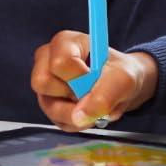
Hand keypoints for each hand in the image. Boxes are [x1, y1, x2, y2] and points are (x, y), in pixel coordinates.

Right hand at [31, 30, 157, 131]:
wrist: (122, 86)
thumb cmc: (120, 73)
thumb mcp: (124, 79)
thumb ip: (105, 94)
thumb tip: (80, 116)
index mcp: (64, 43)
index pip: (59, 62)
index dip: (79, 78)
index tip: (95, 79)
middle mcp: (47, 60)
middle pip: (42, 82)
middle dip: (72, 96)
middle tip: (91, 93)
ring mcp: (45, 84)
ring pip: (50, 106)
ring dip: (78, 114)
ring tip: (94, 105)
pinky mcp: (48, 104)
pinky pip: (58, 121)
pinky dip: (78, 122)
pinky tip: (88, 111)